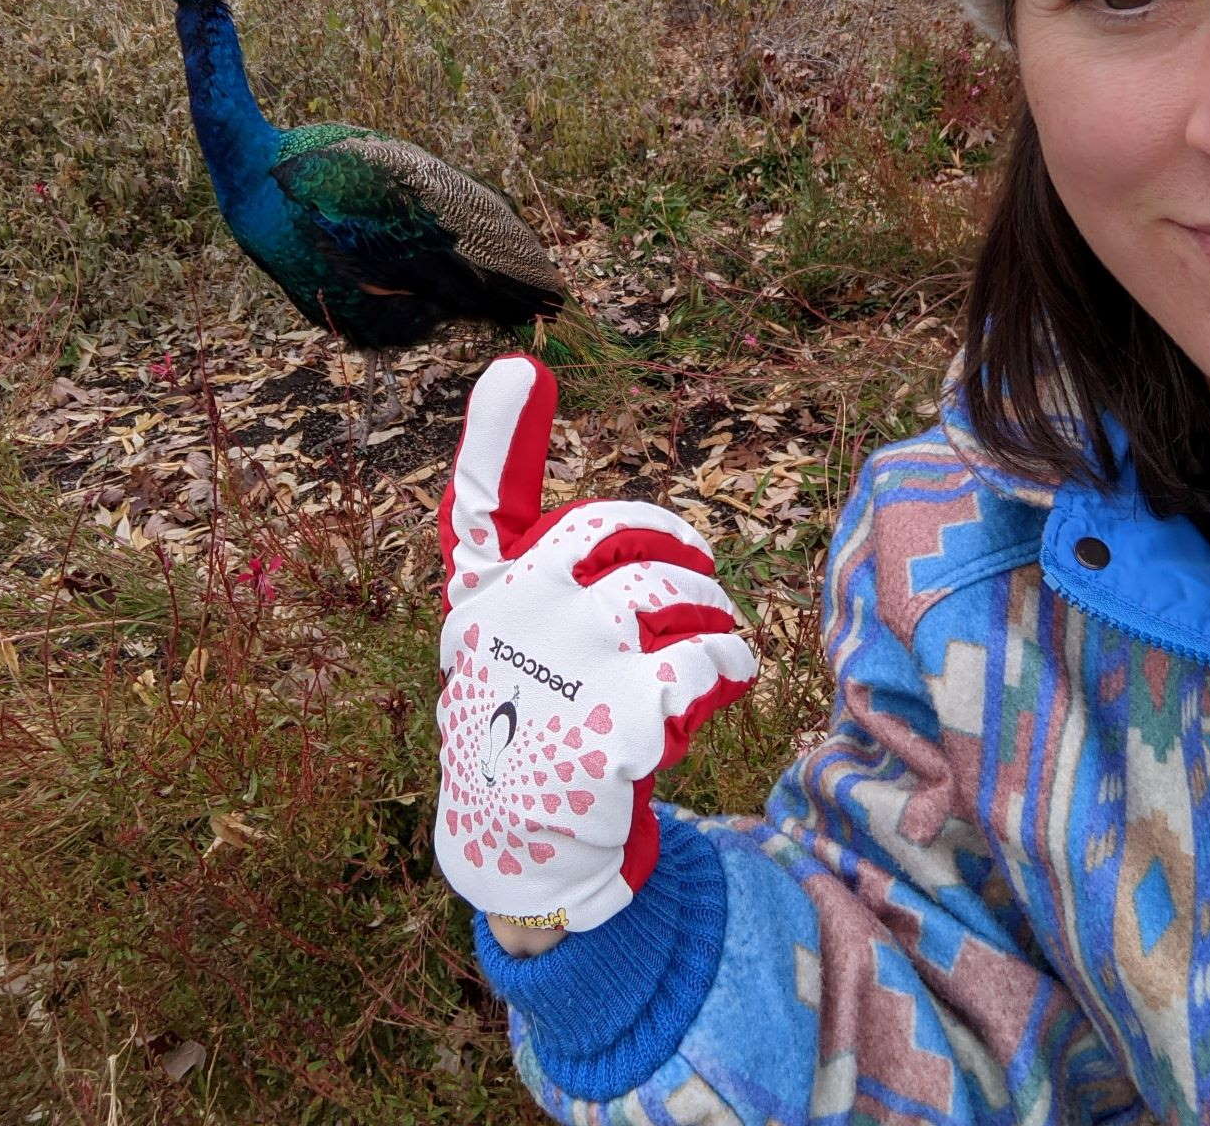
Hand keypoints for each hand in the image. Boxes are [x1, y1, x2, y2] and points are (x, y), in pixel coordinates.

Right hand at [435, 355, 756, 932]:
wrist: (522, 842)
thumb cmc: (526, 718)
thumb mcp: (509, 637)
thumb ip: (530, 559)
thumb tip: (557, 450)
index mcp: (486, 592)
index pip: (480, 499)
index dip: (500, 433)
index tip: (522, 368)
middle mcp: (514, 617)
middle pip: (623, 532)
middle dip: (679, 547)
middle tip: (699, 579)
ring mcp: (564, 666)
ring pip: (675, 592)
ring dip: (713, 614)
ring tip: (717, 642)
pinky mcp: (615, 723)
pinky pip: (705, 660)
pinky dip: (728, 667)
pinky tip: (723, 684)